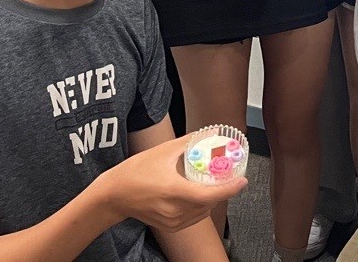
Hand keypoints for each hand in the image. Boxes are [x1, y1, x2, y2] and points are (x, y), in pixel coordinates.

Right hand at [98, 136, 247, 232]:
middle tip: (230, 174)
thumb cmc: (135, 172)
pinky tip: (200, 193)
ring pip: (204, 211)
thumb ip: (190, 142)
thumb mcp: (163, 151)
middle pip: (209, 202)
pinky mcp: (170, 226)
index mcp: (173, 191)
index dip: (229, 189)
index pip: (209, 195)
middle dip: (222, 189)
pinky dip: (202, 206)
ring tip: (215, 182)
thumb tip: (213, 132)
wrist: (115, 195)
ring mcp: (172, 221)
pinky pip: (194, 217)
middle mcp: (174, 210)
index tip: (242, 180)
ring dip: (213, 198)